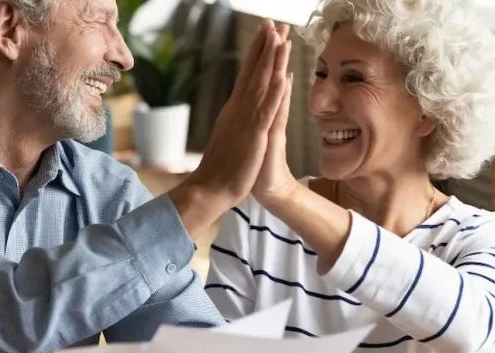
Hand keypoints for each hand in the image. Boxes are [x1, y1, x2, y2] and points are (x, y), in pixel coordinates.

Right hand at [179, 20, 291, 207]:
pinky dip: (274, 92)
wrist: (211, 188)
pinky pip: (266, 110)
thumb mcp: (232, 135)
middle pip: (253, 71)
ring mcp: (245, 120)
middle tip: (272, 22)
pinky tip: (283, 76)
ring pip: (261, 84)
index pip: (247, 73)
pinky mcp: (254, 135)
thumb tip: (243, 102)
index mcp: (235, 108)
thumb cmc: (223, 166)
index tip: (265, 32)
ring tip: (280, 38)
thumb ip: (238, 117)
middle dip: (264, 45)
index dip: (257, 51)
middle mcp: (238, 108)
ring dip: (271, 60)